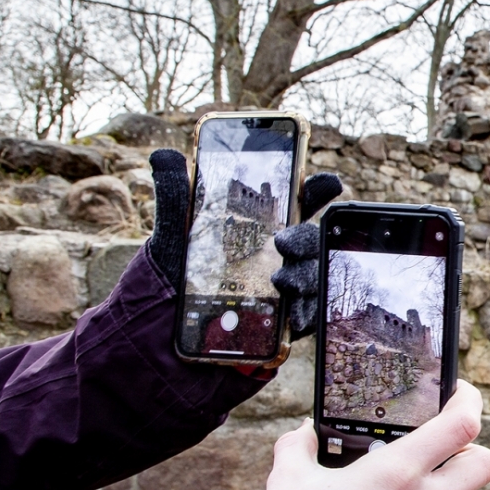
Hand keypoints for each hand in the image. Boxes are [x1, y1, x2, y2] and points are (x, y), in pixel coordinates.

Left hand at [147, 148, 341, 340]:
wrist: (161, 335)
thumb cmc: (172, 282)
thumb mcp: (173, 238)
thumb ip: (175, 198)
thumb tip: (164, 154)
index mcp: (259, 230)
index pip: (296, 204)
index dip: (316, 190)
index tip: (328, 183)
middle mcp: (278, 258)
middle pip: (311, 240)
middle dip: (306, 238)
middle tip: (282, 242)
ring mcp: (285, 291)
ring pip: (316, 276)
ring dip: (307, 276)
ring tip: (283, 281)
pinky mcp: (284, 324)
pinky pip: (309, 316)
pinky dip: (307, 313)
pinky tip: (297, 314)